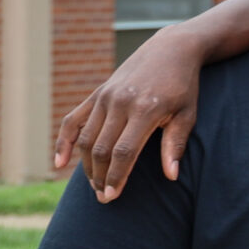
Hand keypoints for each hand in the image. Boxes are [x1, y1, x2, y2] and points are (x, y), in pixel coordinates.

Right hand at [54, 28, 207, 201]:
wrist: (170, 50)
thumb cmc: (184, 87)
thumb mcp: (188, 115)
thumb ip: (175, 145)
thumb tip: (171, 176)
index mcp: (144, 109)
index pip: (123, 151)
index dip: (116, 176)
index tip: (112, 196)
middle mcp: (120, 103)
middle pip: (100, 148)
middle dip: (100, 176)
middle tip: (104, 198)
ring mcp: (105, 97)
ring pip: (86, 138)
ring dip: (87, 165)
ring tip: (95, 186)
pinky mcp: (97, 93)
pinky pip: (73, 120)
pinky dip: (64, 141)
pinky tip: (60, 163)